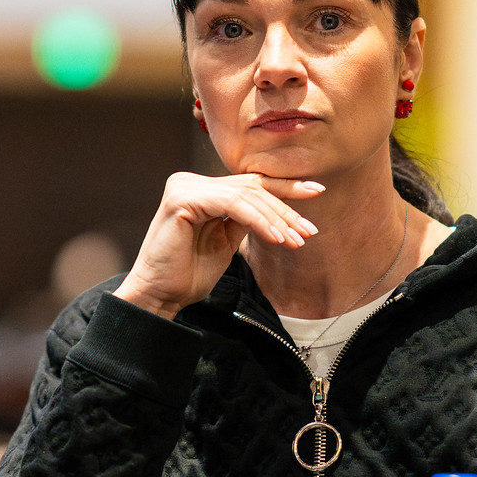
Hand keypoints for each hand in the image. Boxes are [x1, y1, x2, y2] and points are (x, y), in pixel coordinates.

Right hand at [113, 172, 323, 319]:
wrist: (159, 295)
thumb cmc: (188, 274)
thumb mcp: (225, 242)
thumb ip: (245, 220)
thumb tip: (279, 212)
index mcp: (201, 189)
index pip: (250, 184)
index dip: (285, 188)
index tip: (316, 192)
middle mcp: (191, 181)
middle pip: (251, 187)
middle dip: (285, 209)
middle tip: (309, 231)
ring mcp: (185, 186)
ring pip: (245, 195)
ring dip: (276, 219)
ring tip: (295, 240)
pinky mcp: (182, 198)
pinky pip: (231, 204)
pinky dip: (257, 220)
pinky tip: (275, 237)